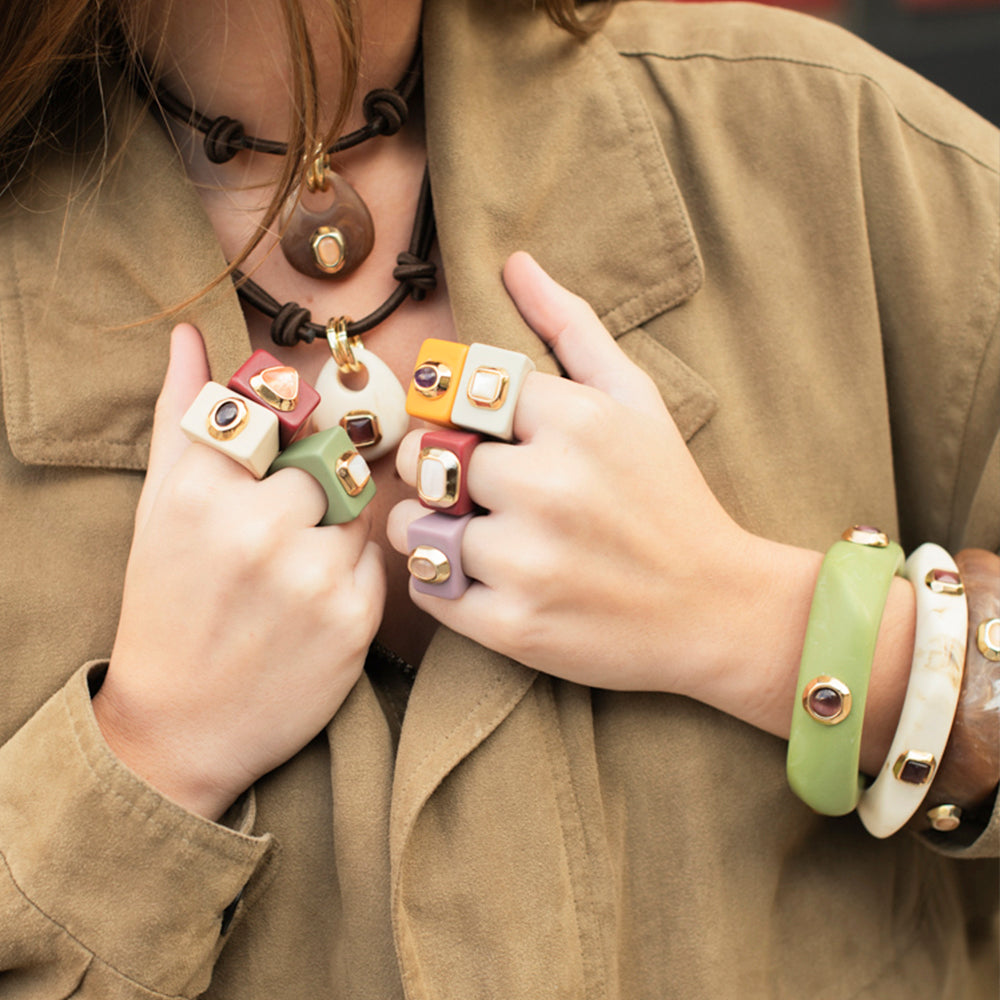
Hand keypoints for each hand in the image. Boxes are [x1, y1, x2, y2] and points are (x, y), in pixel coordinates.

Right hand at [94, 324, 385, 819]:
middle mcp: (260, 526)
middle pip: (333, 460)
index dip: (289, 435)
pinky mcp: (355, 619)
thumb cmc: (167, 603)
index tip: (282, 458)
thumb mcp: (159, 505)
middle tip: (278, 531)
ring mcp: (312, 575)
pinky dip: (353, 576)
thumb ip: (182, 415)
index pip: (284, 412)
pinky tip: (310, 606)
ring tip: (288, 575)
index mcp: (203, 487)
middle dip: (315, 486)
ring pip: (361, 509)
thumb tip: (189, 336)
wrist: (180, 723)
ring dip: (337, 531)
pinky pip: (378, 561)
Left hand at [388, 252, 771, 697]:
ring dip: (427, 529)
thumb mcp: (635, 398)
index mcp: (573, 419)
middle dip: (438, 469)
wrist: (715, 606)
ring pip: (412, 526)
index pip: (456, 392)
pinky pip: (425, 587)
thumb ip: (572, 326)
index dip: (460, 416)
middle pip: (425, 457)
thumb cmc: (668, 495)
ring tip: (474, 535)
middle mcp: (546, 486)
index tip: (484, 437)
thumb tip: (514, 262)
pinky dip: (439, 580)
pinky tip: (484, 576)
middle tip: (475, 488)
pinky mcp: (512, 626)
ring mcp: (527, 560)